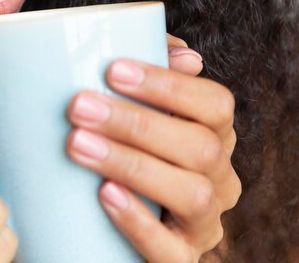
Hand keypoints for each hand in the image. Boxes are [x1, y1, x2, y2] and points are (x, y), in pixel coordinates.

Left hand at [66, 34, 240, 261]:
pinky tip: (105, 194)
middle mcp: (219, 179)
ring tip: (78, 145)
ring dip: (132, 164)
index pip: (214, 104)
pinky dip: (139, 221)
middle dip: (137, 123)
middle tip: (79, 106)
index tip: (112, 69)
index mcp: (214, 137)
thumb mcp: (131, 112)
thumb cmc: (121, 151)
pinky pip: (171, 250)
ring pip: (191, 193)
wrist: (103, 228)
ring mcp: (203, 224)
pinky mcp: (180, 259)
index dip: (169, 85)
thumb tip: (186, 57)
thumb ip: (151, 78)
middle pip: (200, 147)